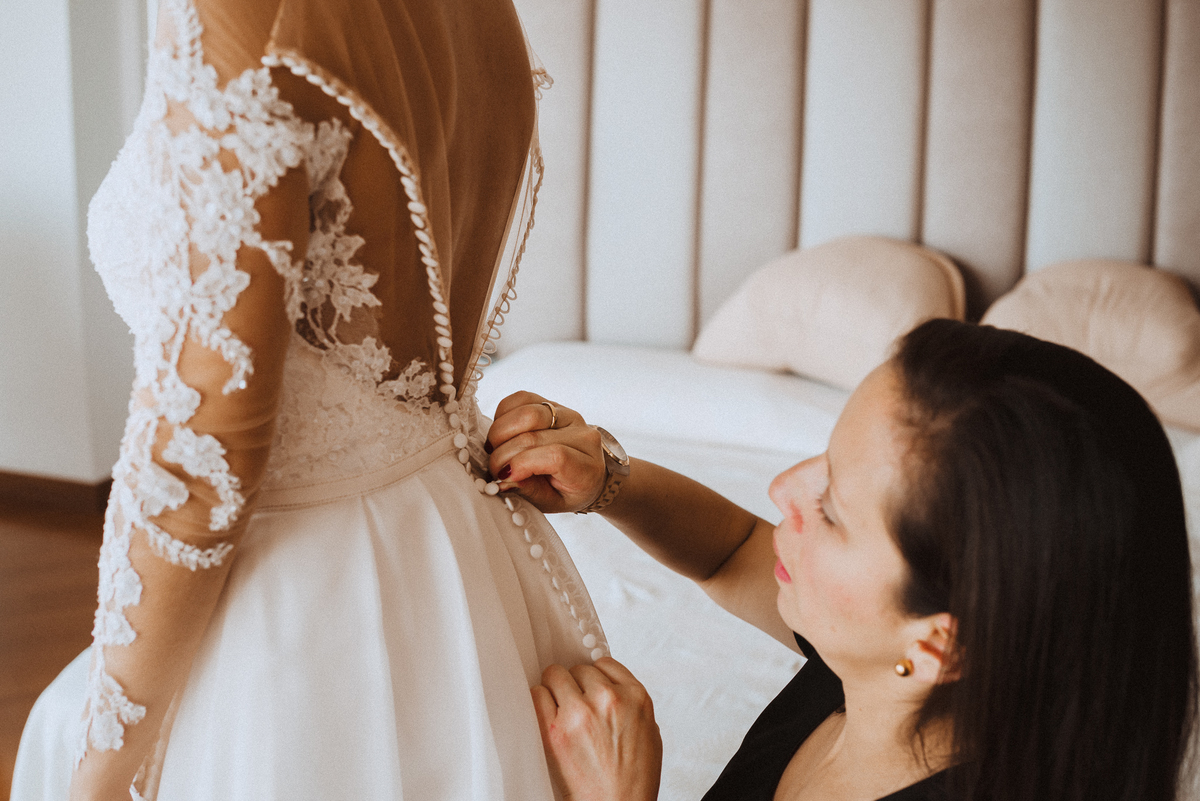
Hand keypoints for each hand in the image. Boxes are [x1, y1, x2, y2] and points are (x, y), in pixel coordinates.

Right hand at [486, 392, 607, 513]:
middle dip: (504, 452)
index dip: (522, 464)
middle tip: (495, 468)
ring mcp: (569, 415)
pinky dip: (504, 414)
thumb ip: (530, 492)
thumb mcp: (552, 504)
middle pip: (534, 434)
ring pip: (527, 411)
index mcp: (587, 468)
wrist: (586, 474)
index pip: (555, 456)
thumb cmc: (569, 492)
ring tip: (495, 449)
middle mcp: (582, 436)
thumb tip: (504, 479)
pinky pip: (523, 398)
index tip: (503, 476)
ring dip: (500, 432)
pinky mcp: (554, 404)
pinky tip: (502, 433)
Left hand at [531, 658, 661, 800]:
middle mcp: (608, 699)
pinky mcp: (554, 730)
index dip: (594, 678)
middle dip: (575, 685)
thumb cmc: (635, 778)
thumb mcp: (649, 730)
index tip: (590, 688)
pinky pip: (536, 695)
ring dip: (555, 691)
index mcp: (635, 696)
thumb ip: (630, 702)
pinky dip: (539, 702)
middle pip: (577, 669)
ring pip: (554, 675)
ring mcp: (579, 712)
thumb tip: (606, 686)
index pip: (603, 664)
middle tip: (576, 705)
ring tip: (560, 711)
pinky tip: (546, 715)